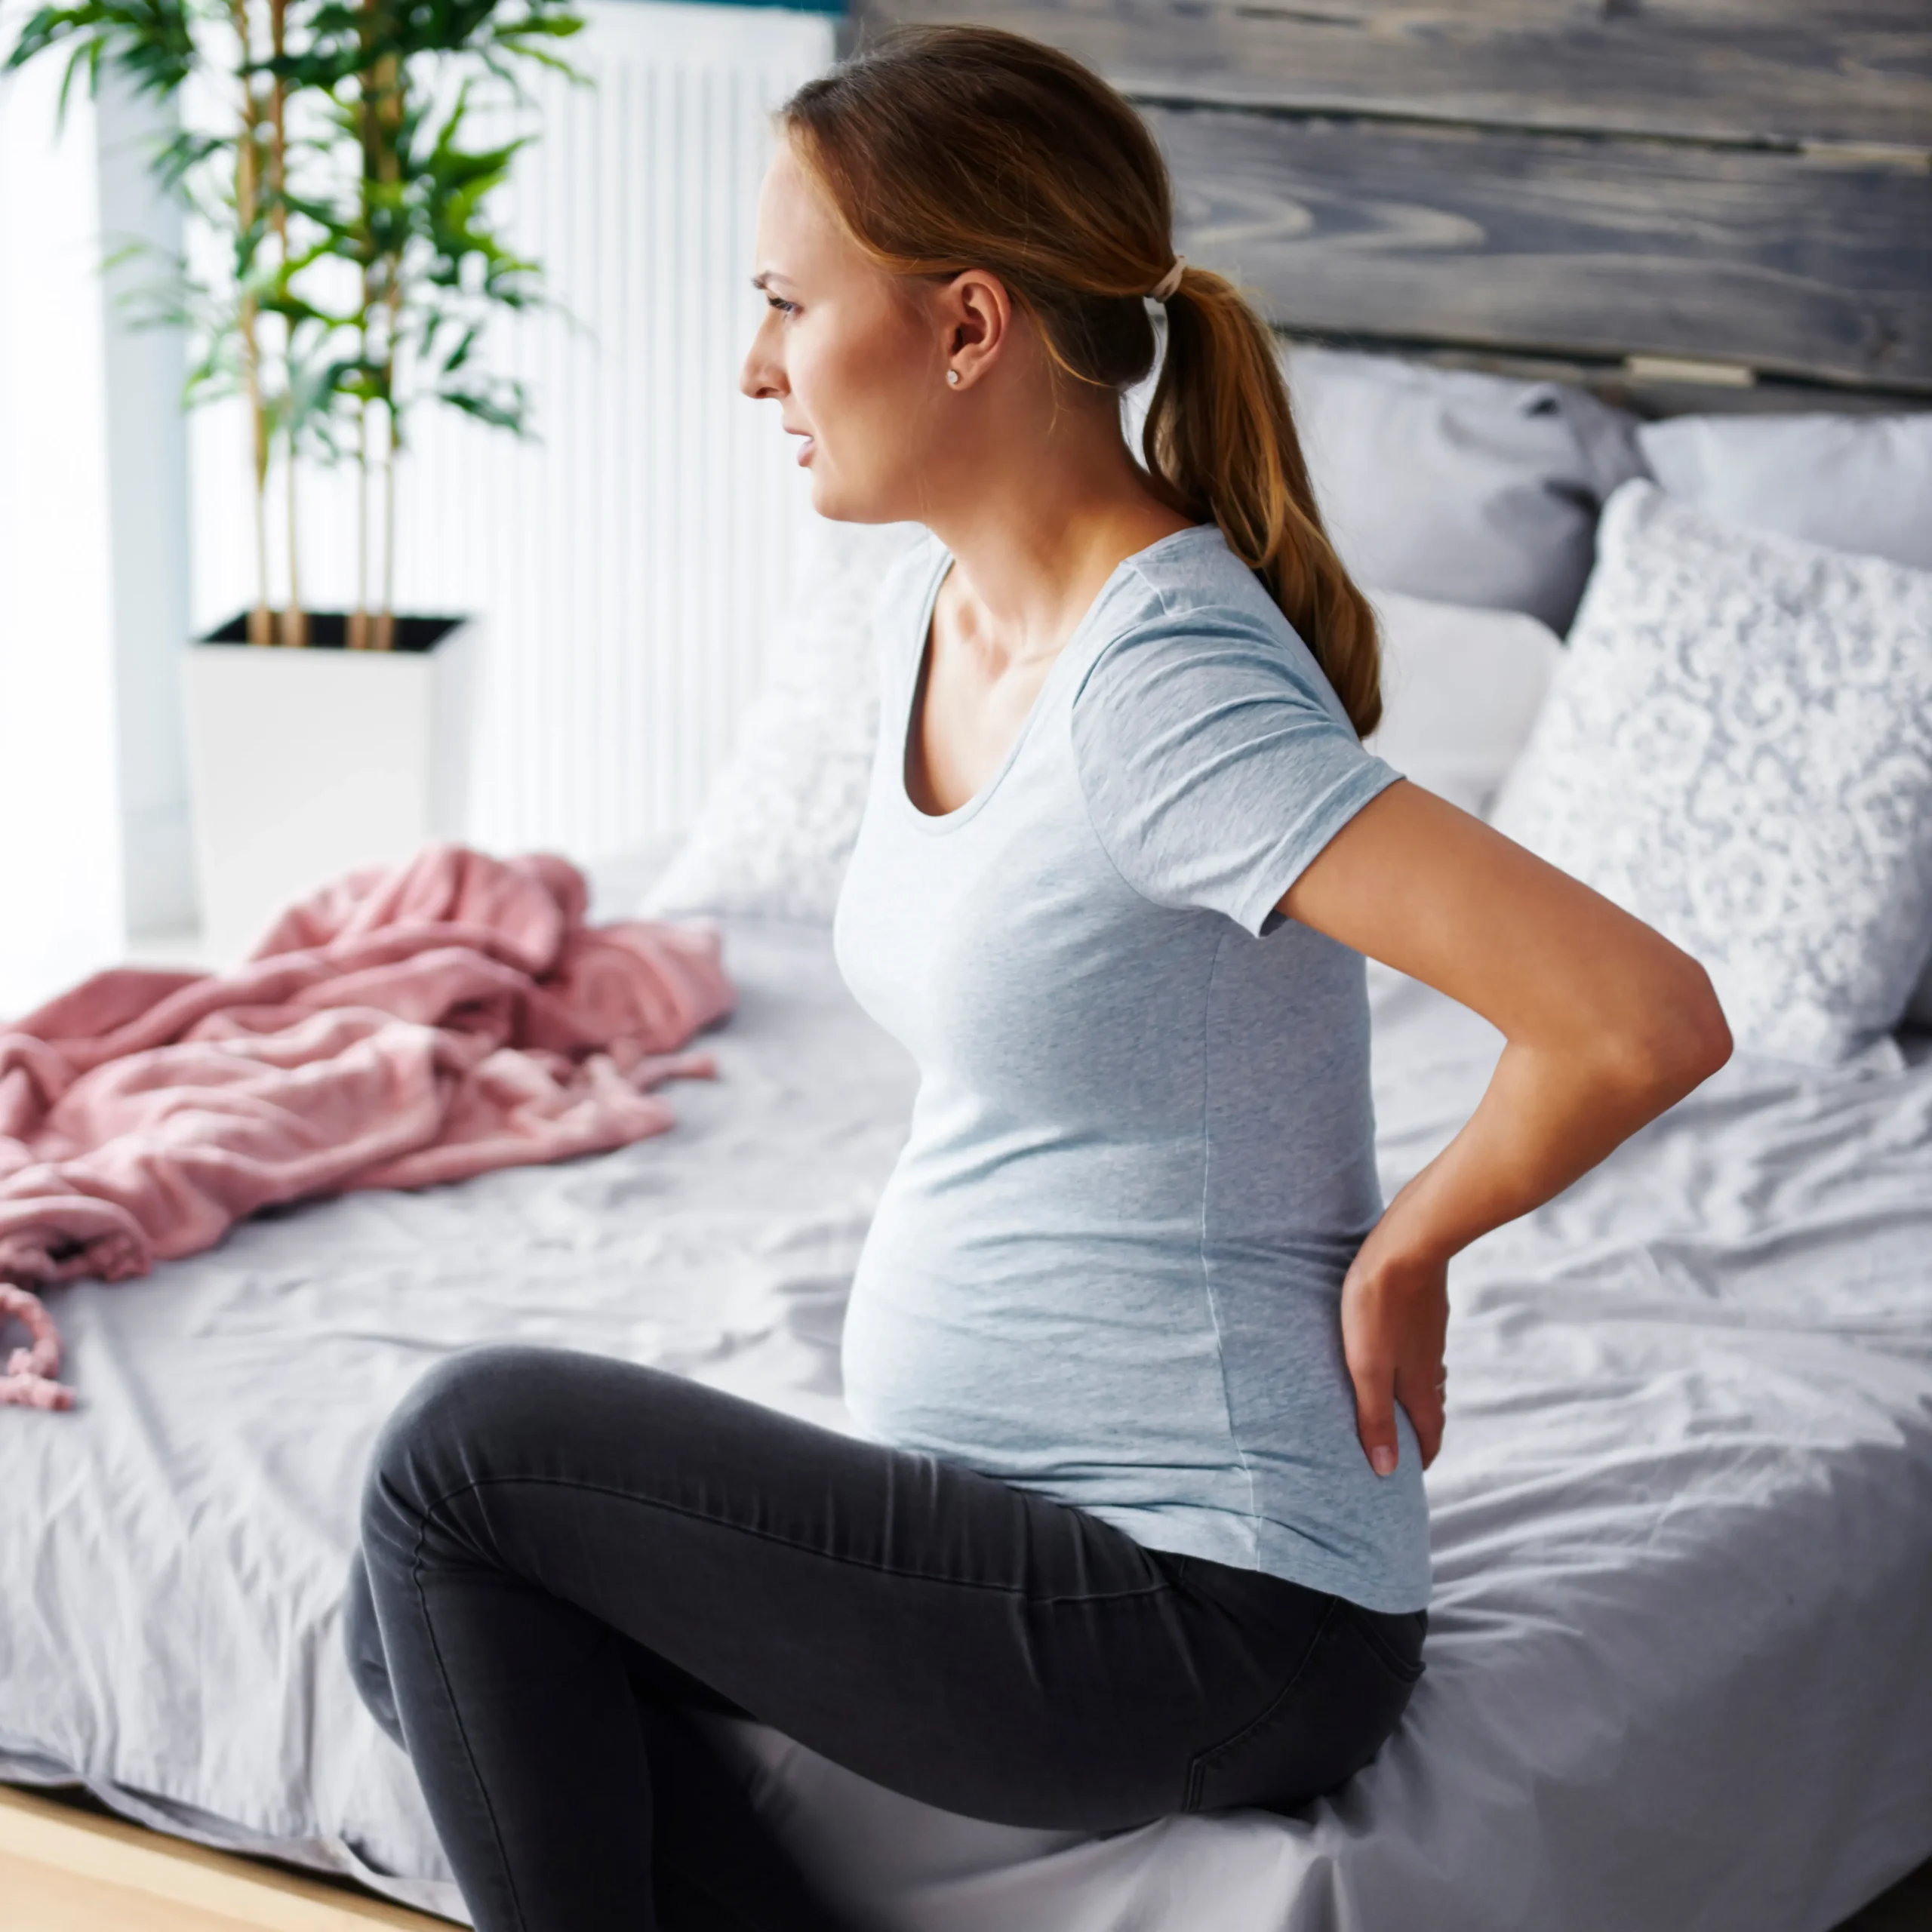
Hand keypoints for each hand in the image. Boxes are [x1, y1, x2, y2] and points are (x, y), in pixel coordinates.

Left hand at [1339, 1240, 1448, 1475]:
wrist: (1409, 1244)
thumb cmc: (1378, 1306)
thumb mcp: (1367, 1367)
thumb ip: (1374, 1417)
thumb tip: (1386, 1471)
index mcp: (1418, 1383)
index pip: (1428, 1431)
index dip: (1423, 1455)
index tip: (1416, 1473)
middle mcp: (1431, 1363)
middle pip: (1431, 1406)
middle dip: (1421, 1429)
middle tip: (1407, 1444)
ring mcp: (1431, 1335)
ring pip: (1430, 1376)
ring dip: (1418, 1395)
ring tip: (1401, 1403)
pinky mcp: (1426, 1309)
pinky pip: (1423, 1348)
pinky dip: (1415, 1364)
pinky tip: (1401, 1351)